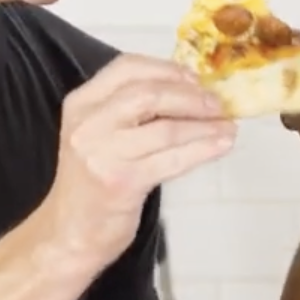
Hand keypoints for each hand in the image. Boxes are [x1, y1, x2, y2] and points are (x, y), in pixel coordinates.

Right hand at [42, 55, 235, 266]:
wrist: (69, 232)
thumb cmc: (92, 182)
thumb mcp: (99, 135)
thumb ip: (131, 111)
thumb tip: (189, 90)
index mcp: (81, 103)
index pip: (127, 67)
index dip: (167, 69)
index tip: (195, 78)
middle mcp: (89, 123)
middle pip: (150, 94)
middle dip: (191, 97)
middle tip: (218, 104)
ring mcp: (104, 153)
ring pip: (166, 129)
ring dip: (205, 126)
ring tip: (229, 126)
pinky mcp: (122, 182)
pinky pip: (172, 159)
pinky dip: (203, 149)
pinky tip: (222, 145)